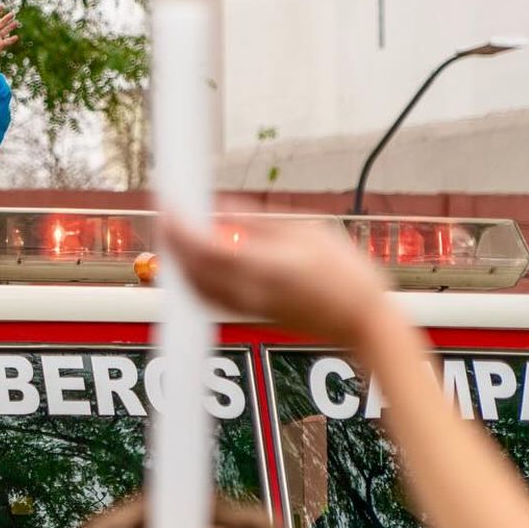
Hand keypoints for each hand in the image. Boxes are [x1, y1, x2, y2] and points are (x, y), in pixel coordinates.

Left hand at [0, 5, 18, 68]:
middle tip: (12, 13)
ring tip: (16, 22)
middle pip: (0, 23)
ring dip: (10, 27)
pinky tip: (16, 37)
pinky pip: (6, 42)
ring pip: (5, 31)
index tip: (1, 6)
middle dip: (6, 19)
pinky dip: (11, 39)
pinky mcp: (0, 45)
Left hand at [161, 215, 390, 349]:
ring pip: (195, 285)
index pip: (204, 246)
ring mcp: (249, 308)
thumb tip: (220, 208)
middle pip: (192, 266)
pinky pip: (208, 297)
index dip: (180, 226)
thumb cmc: (347, 274)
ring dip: (178, 259)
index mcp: (266, 266)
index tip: (169, 206)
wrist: (364, 321)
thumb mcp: (307, 231)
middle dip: (172, 239)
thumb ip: (257, 220)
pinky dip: (192, 278)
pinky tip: (194, 262)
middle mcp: (251, 291)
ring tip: (175, 233)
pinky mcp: (251, 316)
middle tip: (165, 214)